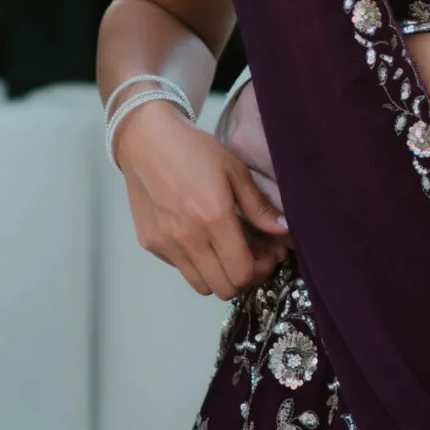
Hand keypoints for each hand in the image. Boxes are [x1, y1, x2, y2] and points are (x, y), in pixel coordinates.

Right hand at [115, 100, 289, 300]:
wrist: (145, 141)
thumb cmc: (194, 150)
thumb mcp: (234, 171)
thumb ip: (259, 206)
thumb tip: (284, 231)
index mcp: (214, 219)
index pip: (242, 273)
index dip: (260, 270)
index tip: (266, 255)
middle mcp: (188, 239)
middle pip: (223, 288)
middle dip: (243, 277)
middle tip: (249, 256)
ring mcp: (166, 245)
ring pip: (200, 286)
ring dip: (218, 276)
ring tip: (225, 252)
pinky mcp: (150, 244)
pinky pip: (180, 268)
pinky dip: (195, 263)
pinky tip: (200, 238)